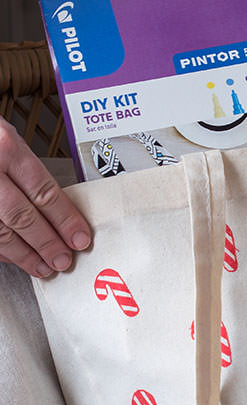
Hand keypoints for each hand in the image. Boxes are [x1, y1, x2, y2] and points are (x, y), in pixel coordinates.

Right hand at [0, 120, 90, 277]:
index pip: (44, 191)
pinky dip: (0, 250)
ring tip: (43, 266)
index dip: (65, 220)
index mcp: (6, 148)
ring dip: (24, 254)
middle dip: (47, 243)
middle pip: (23, 216)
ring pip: (0, 232)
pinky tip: (13, 257)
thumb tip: (56, 204)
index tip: (80, 237)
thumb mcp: (6, 138)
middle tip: (64, 259)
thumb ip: (26, 168)